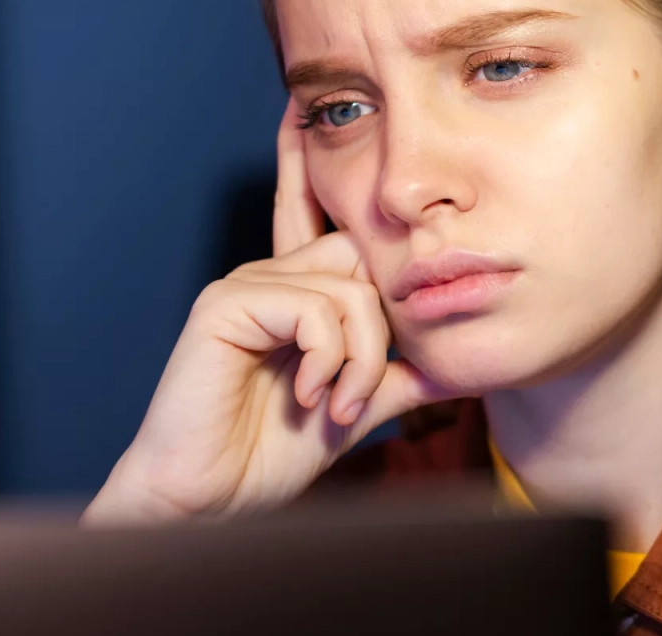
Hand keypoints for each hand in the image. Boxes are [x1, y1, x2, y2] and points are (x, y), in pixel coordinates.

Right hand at [83, 100, 454, 524]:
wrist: (211, 500)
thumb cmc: (271, 453)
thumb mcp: (352, 407)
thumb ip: (394, 377)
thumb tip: (451, 365)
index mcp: (295, 297)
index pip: (325, 223)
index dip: (313, 168)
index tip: (301, 109)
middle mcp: (270, 280)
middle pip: (362, 258)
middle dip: (380, 328)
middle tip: (359, 390)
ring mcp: (245, 288)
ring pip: (347, 290)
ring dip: (358, 359)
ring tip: (334, 405)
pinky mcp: (223, 306)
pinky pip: (310, 308)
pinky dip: (327, 357)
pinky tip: (307, 395)